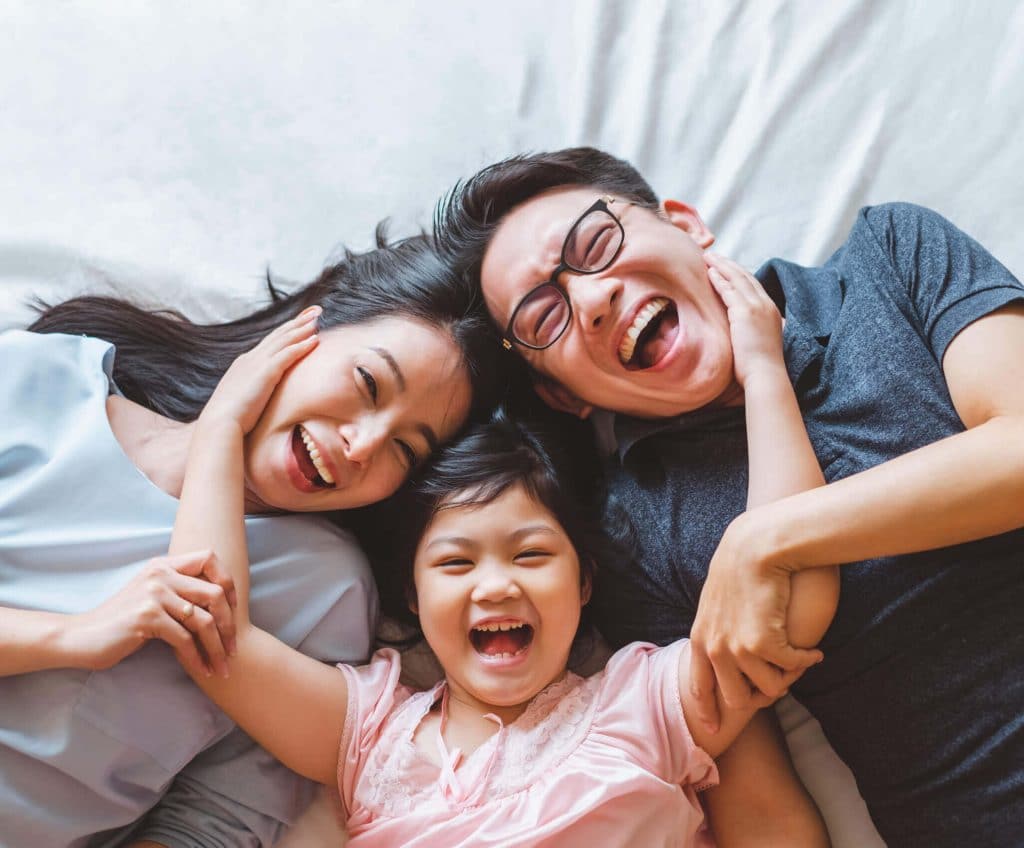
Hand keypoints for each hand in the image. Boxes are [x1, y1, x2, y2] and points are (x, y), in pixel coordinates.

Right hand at [67, 550, 236, 678]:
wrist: (81, 637)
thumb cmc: (122, 621)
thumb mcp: (152, 596)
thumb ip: (179, 591)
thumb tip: (222, 602)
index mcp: (164, 564)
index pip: (209, 558)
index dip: (228, 582)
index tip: (233, 609)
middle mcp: (160, 574)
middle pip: (215, 593)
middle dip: (229, 624)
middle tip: (233, 648)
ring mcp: (153, 594)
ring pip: (204, 620)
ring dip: (217, 648)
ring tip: (223, 667)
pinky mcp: (147, 617)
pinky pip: (185, 639)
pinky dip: (198, 658)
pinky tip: (203, 671)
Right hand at [201, 306, 320, 434]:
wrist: (219, 423)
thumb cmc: (230, 418)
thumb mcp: (241, 398)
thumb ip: (251, 391)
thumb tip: (259, 397)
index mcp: (245, 364)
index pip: (269, 342)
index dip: (286, 330)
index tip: (300, 321)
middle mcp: (251, 359)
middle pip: (279, 334)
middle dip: (298, 321)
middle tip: (315, 310)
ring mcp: (257, 364)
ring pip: (284, 340)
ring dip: (302, 327)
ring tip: (318, 317)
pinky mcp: (265, 372)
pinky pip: (288, 354)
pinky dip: (301, 345)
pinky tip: (315, 339)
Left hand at [688, 512, 822, 732]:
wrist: (755, 546)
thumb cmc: (740, 568)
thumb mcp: (716, 602)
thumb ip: (717, 629)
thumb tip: (725, 652)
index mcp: (700, 639)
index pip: (699, 687)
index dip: (709, 711)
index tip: (715, 731)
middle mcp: (714, 649)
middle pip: (737, 699)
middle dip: (761, 697)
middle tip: (781, 684)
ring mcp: (737, 649)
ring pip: (769, 689)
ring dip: (788, 678)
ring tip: (800, 660)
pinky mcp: (763, 644)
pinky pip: (791, 668)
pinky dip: (806, 661)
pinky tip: (815, 651)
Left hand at [705, 253, 784, 387]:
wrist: (765, 375)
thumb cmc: (760, 367)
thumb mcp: (760, 343)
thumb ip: (753, 331)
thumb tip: (744, 333)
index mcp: (771, 311)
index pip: (754, 286)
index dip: (739, 274)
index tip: (726, 267)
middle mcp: (766, 304)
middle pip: (746, 277)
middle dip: (729, 264)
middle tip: (715, 256)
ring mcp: (756, 307)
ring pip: (737, 279)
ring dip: (721, 266)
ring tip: (708, 257)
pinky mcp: (744, 312)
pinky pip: (729, 290)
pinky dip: (719, 279)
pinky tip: (709, 272)